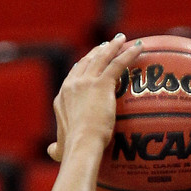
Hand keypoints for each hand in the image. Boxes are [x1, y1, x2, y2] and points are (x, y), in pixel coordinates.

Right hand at [47, 35, 142, 163]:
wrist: (81, 144)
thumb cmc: (73, 149)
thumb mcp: (60, 148)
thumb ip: (56, 148)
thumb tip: (52, 151)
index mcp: (62, 98)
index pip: (73, 76)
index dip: (83, 66)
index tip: (90, 60)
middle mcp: (71, 85)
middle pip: (86, 62)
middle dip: (97, 51)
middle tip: (108, 45)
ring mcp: (85, 82)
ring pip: (101, 58)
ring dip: (113, 46)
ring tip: (122, 39)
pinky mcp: (101, 84)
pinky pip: (118, 64)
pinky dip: (129, 54)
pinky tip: (139, 48)